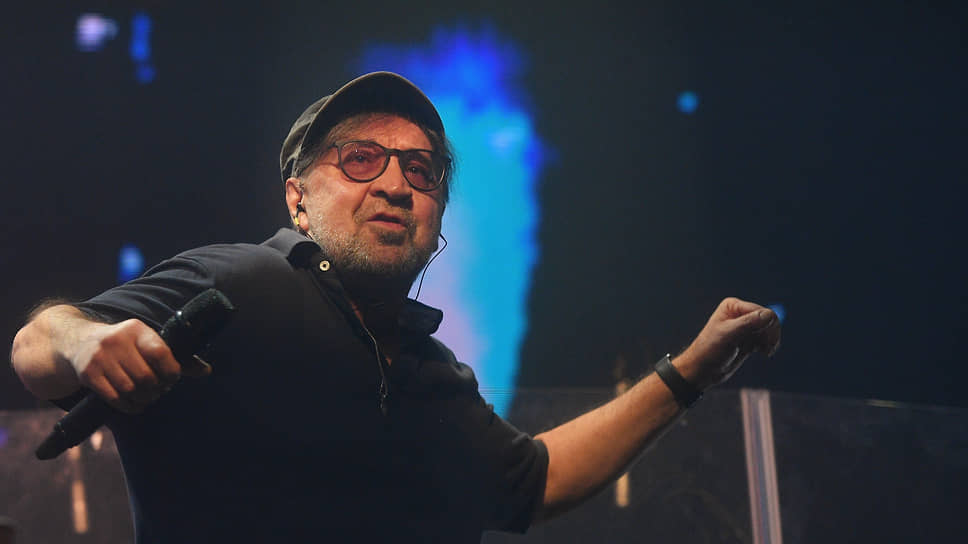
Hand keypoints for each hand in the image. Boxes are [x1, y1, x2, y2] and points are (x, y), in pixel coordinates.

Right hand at [67, 319, 210, 412]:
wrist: (79, 341)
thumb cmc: (125, 345)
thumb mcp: (146, 343)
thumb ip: (176, 357)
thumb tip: (206, 371)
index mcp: (136, 329)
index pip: (161, 354)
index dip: (172, 372)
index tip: (171, 379)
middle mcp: (116, 341)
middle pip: (146, 377)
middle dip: (157, 389)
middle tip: (159, 391)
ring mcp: (100, 358)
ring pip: (130, 390)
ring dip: (144, 399)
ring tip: (147, 397)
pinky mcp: (88, 375)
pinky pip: (114, 398)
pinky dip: (129, 406)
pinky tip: (134, 404)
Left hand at [673, 297, 781, 390]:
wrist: (703, 370)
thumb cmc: (710, 350)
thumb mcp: (729, 335)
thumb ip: (748, 323)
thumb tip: (770, 315)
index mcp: (733, 306)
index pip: (762, 312)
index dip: (768, 327)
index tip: (764, 344)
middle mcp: (740, 313)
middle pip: (769, 319)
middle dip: (770, 334)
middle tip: (768, 349)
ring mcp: (745, 327)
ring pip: (769, 330)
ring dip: (770, 341)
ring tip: (765, 352)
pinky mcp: (748, 339)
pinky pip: (766, 338)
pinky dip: (767, 345)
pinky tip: (763, 353)